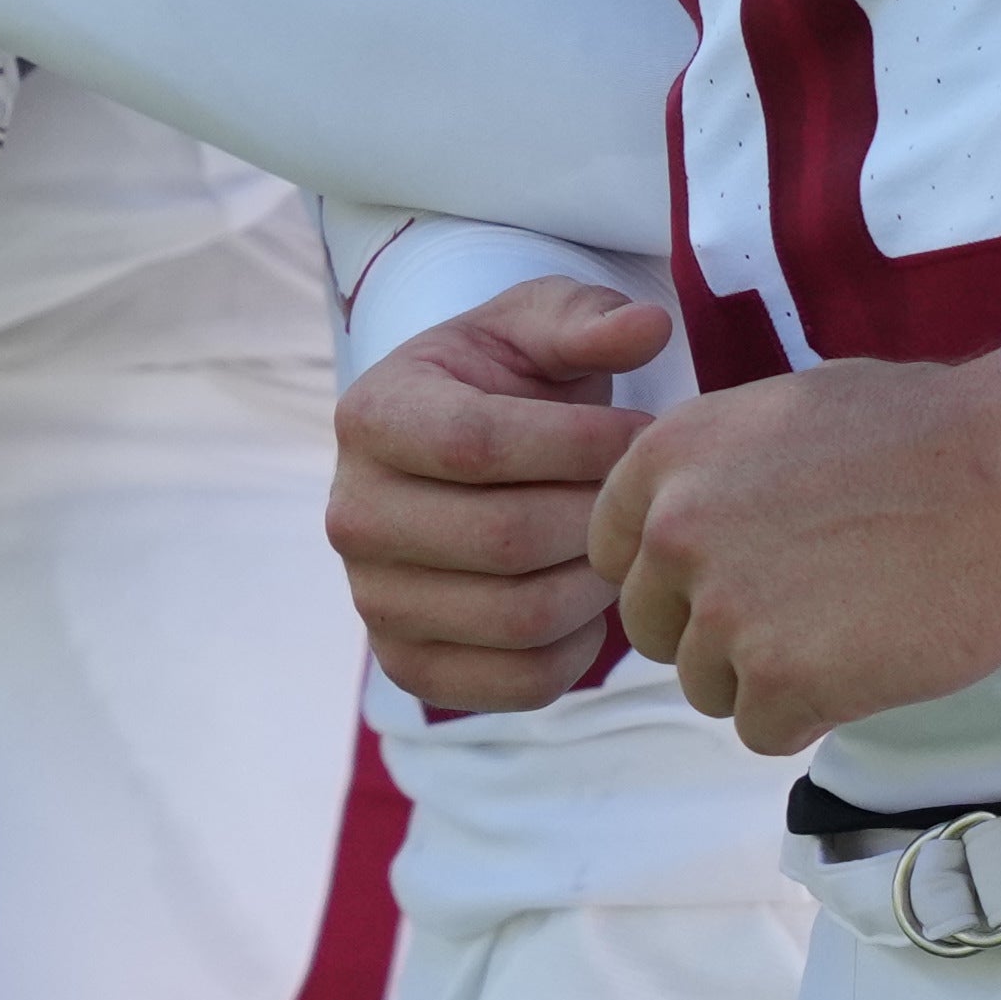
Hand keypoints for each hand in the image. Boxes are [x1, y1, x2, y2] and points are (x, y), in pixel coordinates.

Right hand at [328, 279, 660, 713]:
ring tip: (622, 540)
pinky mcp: (410, 665)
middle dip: (598, 516)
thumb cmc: (507, 379)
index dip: (581, 443)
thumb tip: (648, 326)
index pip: (479, 445)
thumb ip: (590, 319)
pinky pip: (520, 681)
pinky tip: (590, 594)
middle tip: (646, 496)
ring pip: (519, 616)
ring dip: (597, 582)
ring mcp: (373, 600)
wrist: (462, 455)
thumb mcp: (538, 326)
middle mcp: (352, 515)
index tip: (645, 429)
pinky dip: (579, 646)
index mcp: (371, 416)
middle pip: (503, 539)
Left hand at [591, 359, 1000, 760]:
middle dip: (715, 630)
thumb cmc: (926, 431)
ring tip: (848, 629)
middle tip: (803, 609)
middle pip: (653, 628)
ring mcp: (723, 611)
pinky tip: (868, 663)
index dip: (671, 575)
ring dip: (767, 675)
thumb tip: (691, 528)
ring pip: (706, 686)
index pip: (611, 551)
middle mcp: (675, 530)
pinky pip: (762, 730)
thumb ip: (721, 472)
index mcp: (669, 453)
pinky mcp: (779, 681)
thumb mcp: (789, 411)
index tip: (724, 578)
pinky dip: (812, 712)